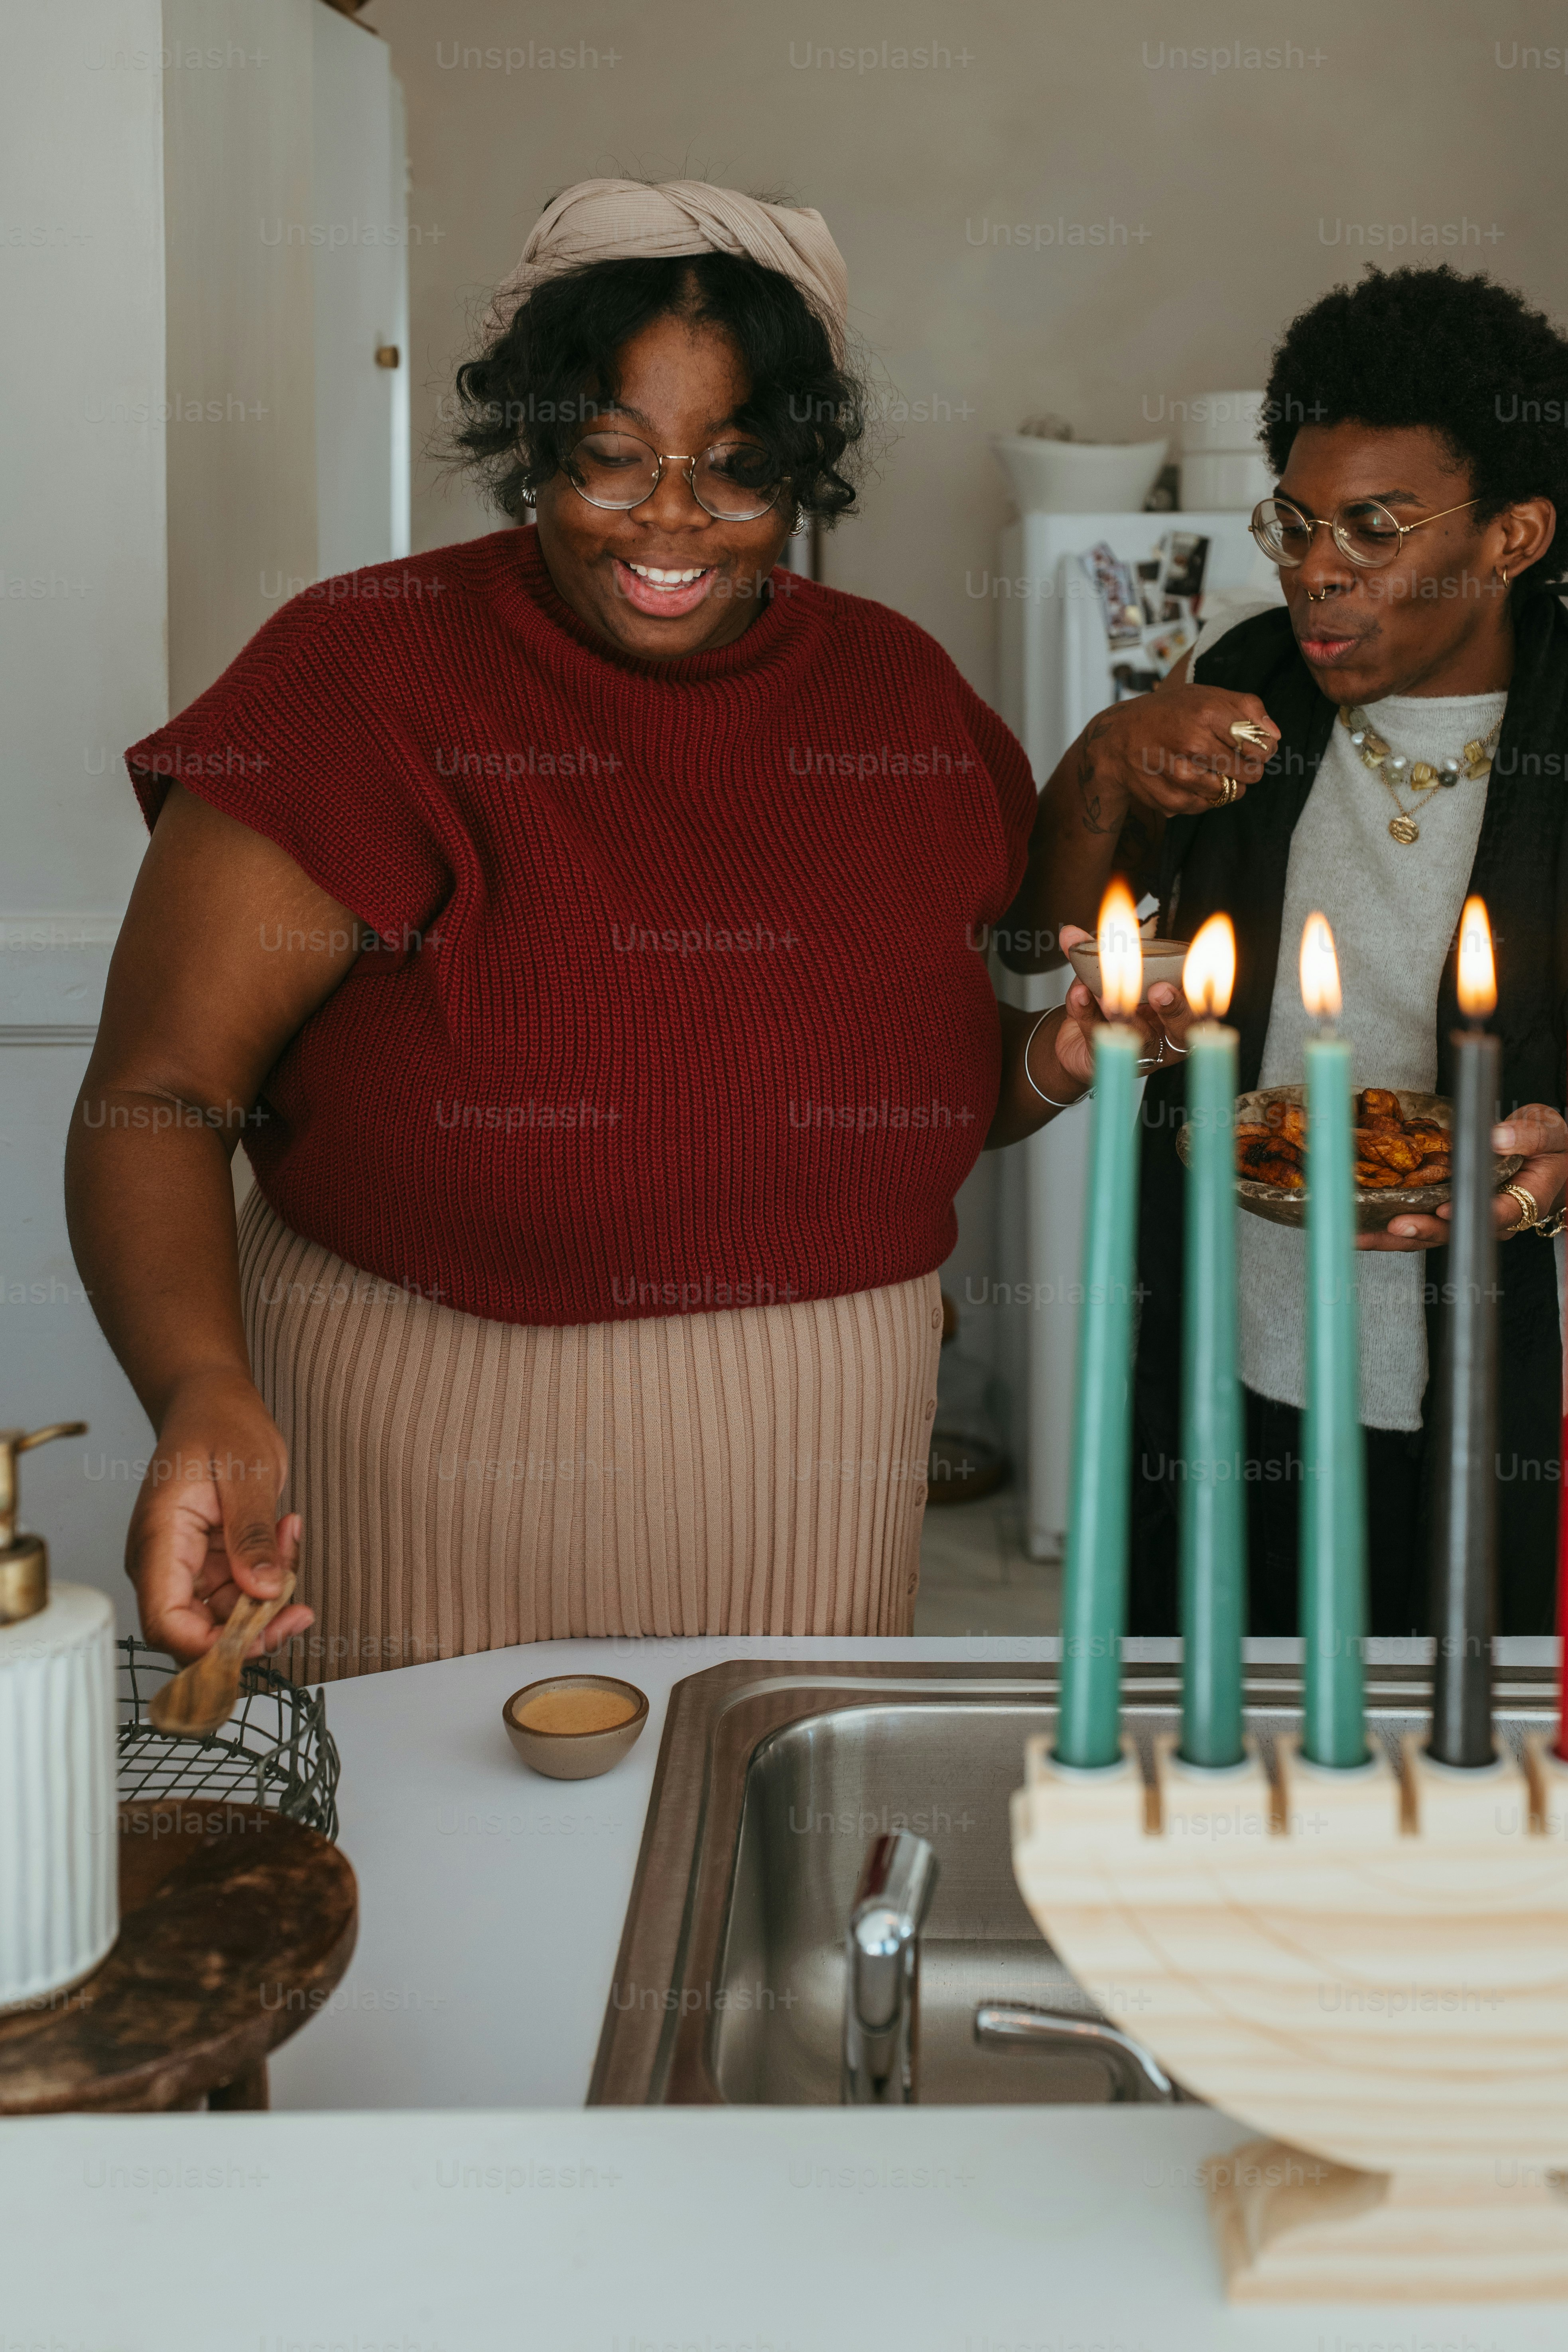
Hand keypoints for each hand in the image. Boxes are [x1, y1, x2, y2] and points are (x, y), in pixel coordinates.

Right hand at [126, 1370, 314, 1661]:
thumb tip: (263, 1590)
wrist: (213, 1402)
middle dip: (253, 1628)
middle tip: (298, 1604)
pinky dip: (270, 1578)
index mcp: (159, 1541)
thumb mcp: (246, 1472)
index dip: (210, 1647)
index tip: (261, 1636)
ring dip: (269, 1595)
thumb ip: (252, 1533)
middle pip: (198, 1633)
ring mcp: (187, 1566)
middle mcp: (165, 1563)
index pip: (166, 1623)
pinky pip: (240, 1594)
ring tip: (288, 1536)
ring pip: (226, 1618)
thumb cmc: (220, 1423)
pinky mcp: (209, 1564)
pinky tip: (283, 1536)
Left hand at [1055, 925, 1193, 1080]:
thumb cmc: (1105, 1006)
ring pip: (1139, 1039)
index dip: (1207, 989)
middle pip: (1182, 1030)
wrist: (1076, 1042)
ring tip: (1111, 997)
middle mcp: (1163, 1037)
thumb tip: (1071, 933)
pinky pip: (1099, 1037)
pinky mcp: (1106, 1061)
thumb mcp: (1105, 976)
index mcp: (1176, 1013)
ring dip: (1126, 1015)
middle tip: (1160, 990)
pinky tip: (1080, 994)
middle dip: (1175, 1008)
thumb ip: (1093, 953)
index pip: (1201, 1002)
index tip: (1200, 968)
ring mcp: (1137, 1053)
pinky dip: (1087, 1012)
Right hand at [1078, 685, 1278, 825]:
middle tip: (1236, 761)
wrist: (1116, 741)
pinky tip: (1193, 781)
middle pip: (1250, 772)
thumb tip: (1275, 736)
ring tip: (1214, 770)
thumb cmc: (1167, 714)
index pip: (1259, 744)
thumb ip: (1246, 707)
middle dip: (1249, 769)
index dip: (1264, 749)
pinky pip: (1207, 806)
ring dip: (1230, 785)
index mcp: (1206, 712)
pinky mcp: (1171, 800)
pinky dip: (1207, 797)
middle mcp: (1192, 742)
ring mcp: (1180, 774)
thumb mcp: (1205, 695)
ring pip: (1231, 792)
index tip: (1255, 748)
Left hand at [1357, 1102, 1566, 1252]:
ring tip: (1361, 1234)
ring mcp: (1469, 1220)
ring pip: (1431, 1236)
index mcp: (1525, 1201)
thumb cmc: (1551, 1149)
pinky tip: (1359, 1226)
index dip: (1469, 1211)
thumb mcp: (1550, 1133)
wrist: (1549, 1162)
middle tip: (1393, 1225)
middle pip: (1456, 1232)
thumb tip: (1498, 1137)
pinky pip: (1419, 1226)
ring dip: (1395, 1237)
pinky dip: (1388, 1228)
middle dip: (1422, 1230)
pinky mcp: (1449, 1215)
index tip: (1445, 1208)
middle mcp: (1493, 1219)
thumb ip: (1530, 1135)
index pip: (1498, 1213)